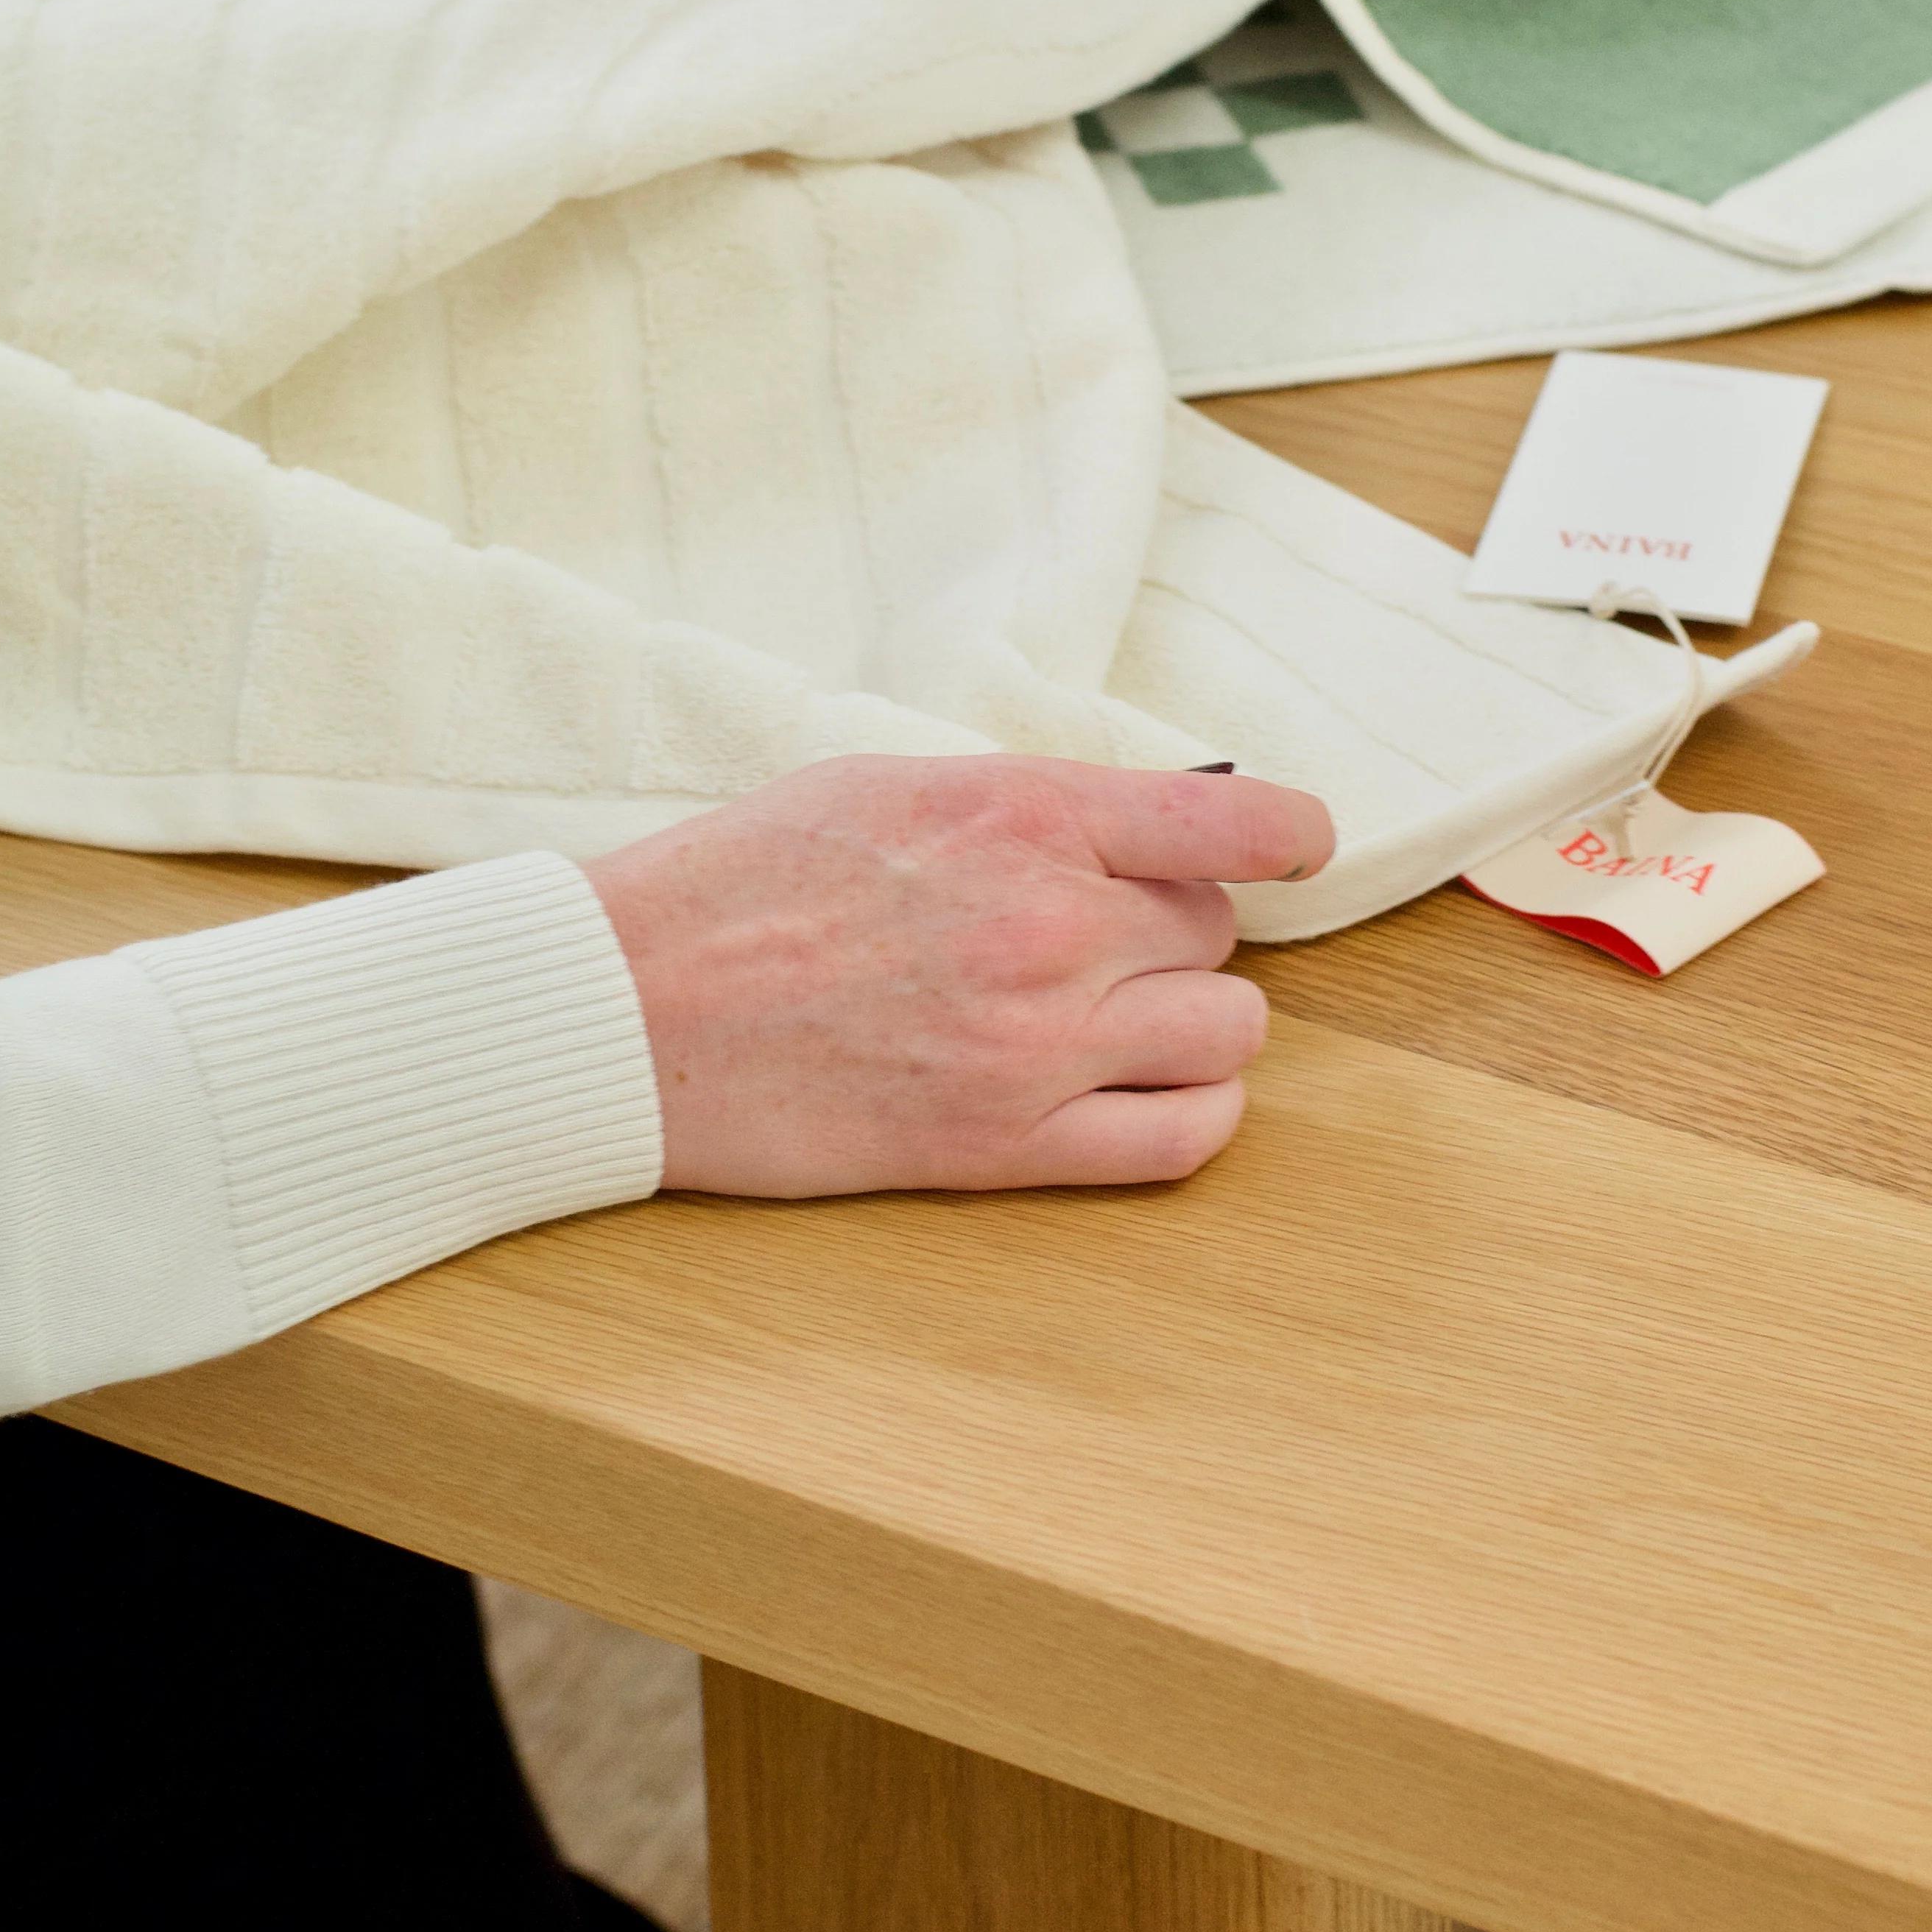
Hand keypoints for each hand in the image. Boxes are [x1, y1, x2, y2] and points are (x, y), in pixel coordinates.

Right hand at [586, 755, 1335, 1196]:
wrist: (634, 1007)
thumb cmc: (742, 881)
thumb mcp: (891, 784)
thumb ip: (1028, 803)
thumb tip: (1139, 822)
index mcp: (1021, 814)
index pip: (1229, 816)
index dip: (1287, 830)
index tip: (1297, 841)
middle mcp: (1050, 926)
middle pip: (1216, 930)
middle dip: (1175, 928)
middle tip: (1098, 934)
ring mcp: (1036, 1044)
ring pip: (1229, 1031)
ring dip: (1194, 1019)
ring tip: (1123, 1013)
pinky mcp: (1007, 1148)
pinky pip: (1184, 1138)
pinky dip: (1194, 1111)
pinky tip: (1148, 1088)